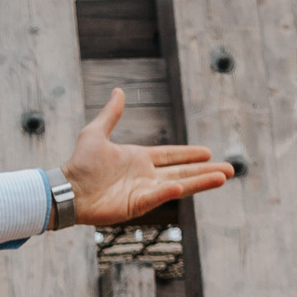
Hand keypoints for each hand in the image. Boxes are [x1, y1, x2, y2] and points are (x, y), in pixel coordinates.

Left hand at [63, 86, 235, 226]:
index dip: (189, 155)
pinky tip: (182, 186)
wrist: (66, 188)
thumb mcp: (96, 132)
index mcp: (139, 159)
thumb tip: (118, 91)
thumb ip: (111, 114)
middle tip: (230, 170)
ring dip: (201, 182)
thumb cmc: (79, 164)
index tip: (208, 152)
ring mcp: (143, 192)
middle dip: (206, 171)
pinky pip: (156, 197)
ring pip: (178, 185)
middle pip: (183, 173)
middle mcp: (145, 176)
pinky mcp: (135, 205)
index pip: (171, 156)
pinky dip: (168, 192)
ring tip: (224, 177)